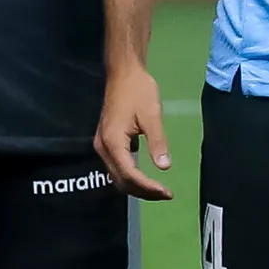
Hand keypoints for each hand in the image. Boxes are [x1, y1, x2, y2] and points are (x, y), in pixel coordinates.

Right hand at [95, 67, 175, 199]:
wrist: (123, 73)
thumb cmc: (138, 91)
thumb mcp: (152, 115)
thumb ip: (157, 142)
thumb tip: (164, 167)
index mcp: (113, 142)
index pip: (129, 174)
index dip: (148, 187)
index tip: (166, 192)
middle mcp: (103, 148)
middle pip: (121, 180)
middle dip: (143, 191)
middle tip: (165, 194)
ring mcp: (102, 146)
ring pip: (117, 176)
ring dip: (137, 186)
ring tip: (158, 190)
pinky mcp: (106, 142)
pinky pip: (116, 167)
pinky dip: (131, 176)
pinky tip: (146, 177)